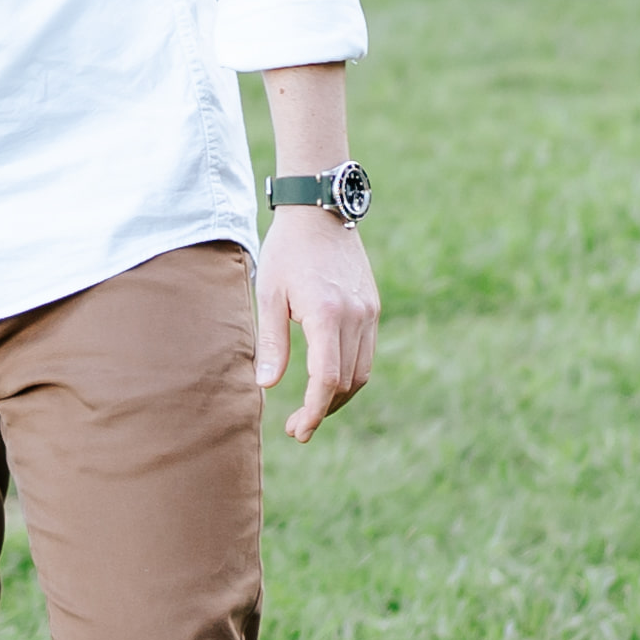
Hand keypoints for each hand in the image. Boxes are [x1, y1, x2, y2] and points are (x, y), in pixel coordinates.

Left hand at [255, 209, 377, 439]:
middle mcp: (355, 315)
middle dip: (324, 409)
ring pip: (362, 371)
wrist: (320, 209)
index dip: (313, 410)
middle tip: (297, 427)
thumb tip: (266, 386)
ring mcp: (369, 311)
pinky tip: (326, 379)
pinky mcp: (372, 306)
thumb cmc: (287, 249)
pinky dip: (349, 372)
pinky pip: (366, 351)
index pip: (327, 378)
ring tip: (312, 408)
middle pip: (347, 381)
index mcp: (327, 313)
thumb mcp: (269, 293)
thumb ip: (271, 341)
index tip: (297, 429)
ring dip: (339, 395)